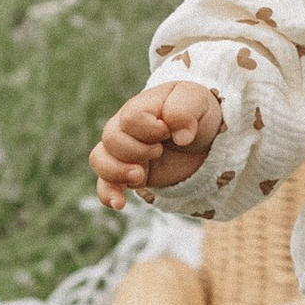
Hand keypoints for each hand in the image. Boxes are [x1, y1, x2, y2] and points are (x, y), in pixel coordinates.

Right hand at [90, 78, 224, 209]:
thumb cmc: (197, 113)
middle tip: (160, 151)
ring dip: (117, 172)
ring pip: (99, 160)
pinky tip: (119, 204)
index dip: (149, 129)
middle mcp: (125, 127)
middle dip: (137, 151)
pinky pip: (105, 184)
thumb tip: (180, 137)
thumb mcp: (198, 101)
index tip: (168, 131)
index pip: (130, 118)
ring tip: (140, 176)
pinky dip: (109, 194)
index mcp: (141, 106)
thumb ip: (185, 111)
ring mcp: (124, 151)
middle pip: (111, 139)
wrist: (205, 137)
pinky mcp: (128, 174)